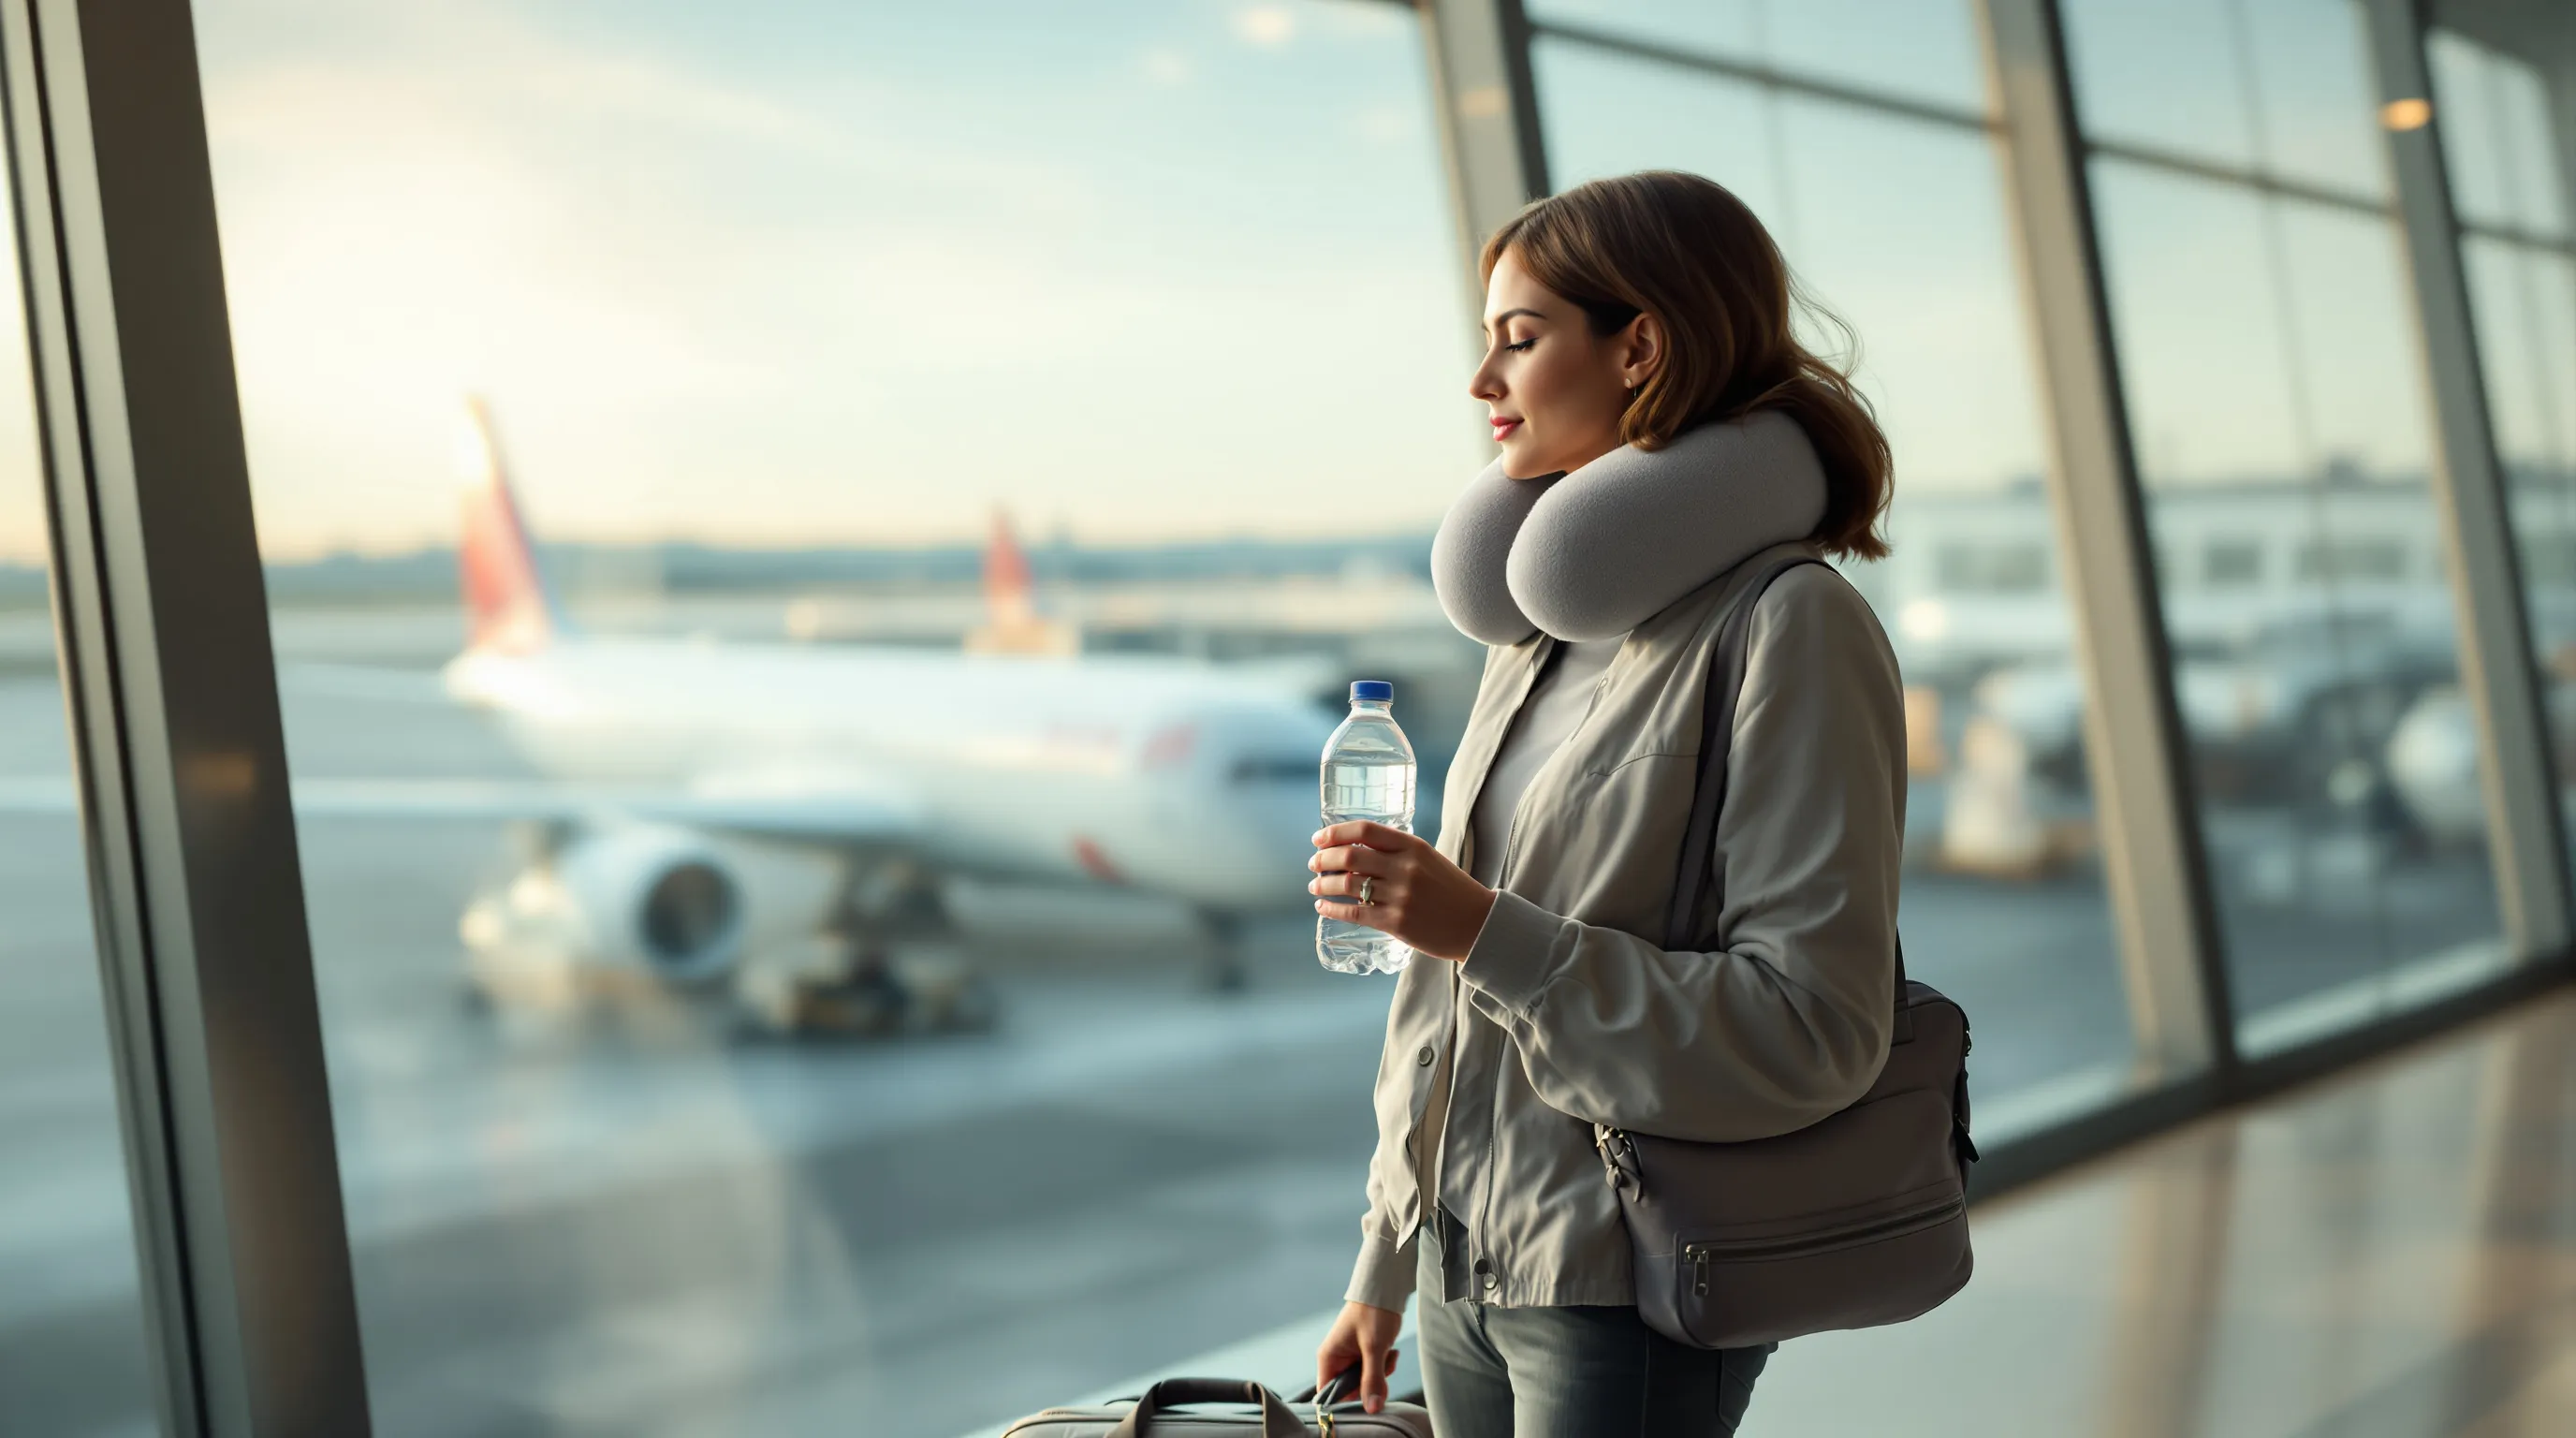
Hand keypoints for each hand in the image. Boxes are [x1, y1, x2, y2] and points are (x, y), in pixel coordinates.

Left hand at [1310, 821, 1496, 962]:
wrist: (1478, 924)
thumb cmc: (1451, 890)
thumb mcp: (1428, 859)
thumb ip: (1397, 853)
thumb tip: (1354, 853)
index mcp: (1413, 846)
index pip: (1365, 830)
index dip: (1335, 833)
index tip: (1318, 839)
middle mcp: (1405, 868)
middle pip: (1350, 856)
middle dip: (1324, 858)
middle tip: (1314, 863)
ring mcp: (1400, 896)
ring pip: (1347, 885)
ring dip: (1323, 884)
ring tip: (1315, 885)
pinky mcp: (1396, 923)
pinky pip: (1354, 913)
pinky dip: (1332, 909)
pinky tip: (1323, 907)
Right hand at [1316, 1299, 1403, 1414]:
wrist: (1385, 1289)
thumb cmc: (1373, 1313)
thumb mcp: (1374, 1348)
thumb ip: (1372, 1380)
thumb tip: (1372, 1409)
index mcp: (1329, 1358)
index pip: (1327, 1393)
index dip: (1344, 1401)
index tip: (1365, 1400)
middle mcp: (1337, 1359)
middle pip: (1350, 1389)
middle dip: (1370, 1384)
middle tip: (1383, 1370)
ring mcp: (1351, 1357)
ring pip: (1364, 1381)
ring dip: (1380, 1374)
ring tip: (1388, 1355)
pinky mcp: (1363, 1354)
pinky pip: (1373, 1371)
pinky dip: (1384, 1365)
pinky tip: (1390, 1351)